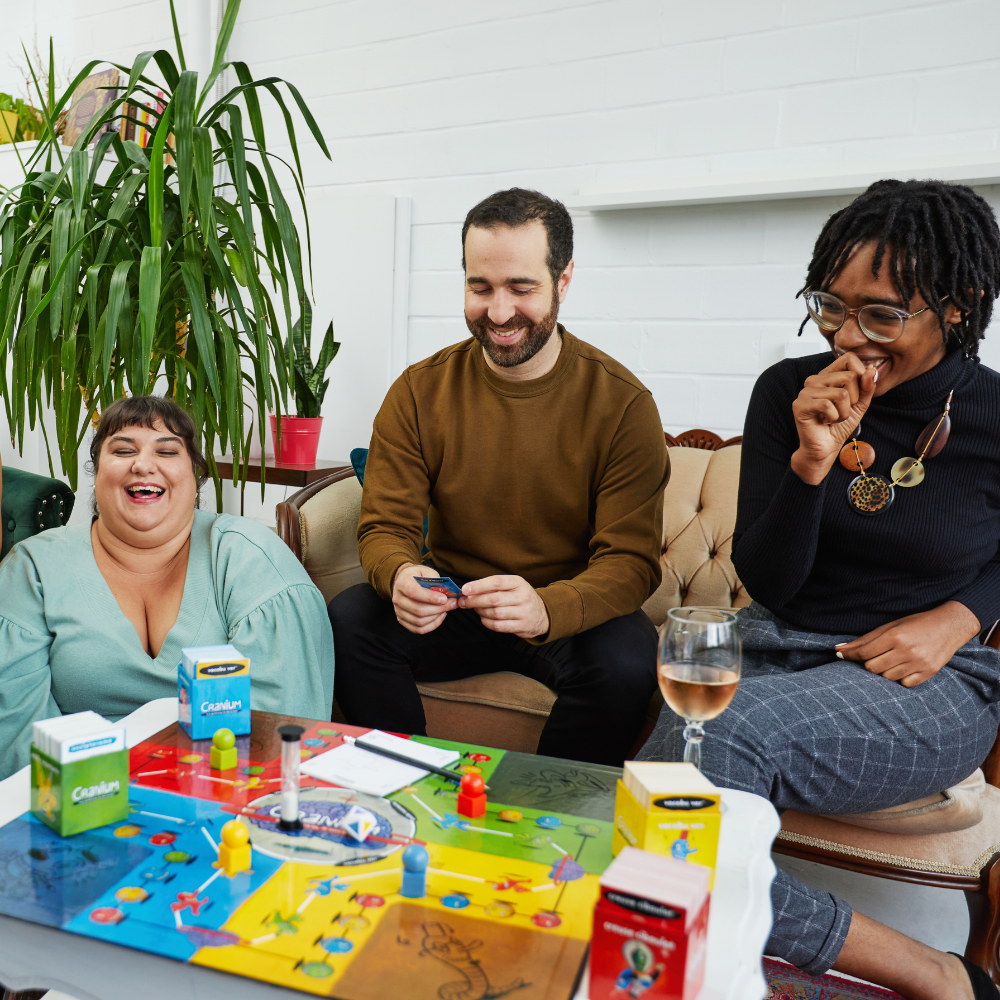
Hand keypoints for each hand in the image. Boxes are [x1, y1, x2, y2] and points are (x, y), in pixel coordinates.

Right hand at [391, 563, 457, 633]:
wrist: (405, 581)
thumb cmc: (417, 576)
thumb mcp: (426, 571)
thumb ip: (435, 580)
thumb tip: (446, 592)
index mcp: (402, 583)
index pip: (414, 592)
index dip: (430, 597)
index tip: (444, 598)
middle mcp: (397, 599)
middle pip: (418, 609)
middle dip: (438, 608)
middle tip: (452, 604)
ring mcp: (399, 611)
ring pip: (419, 621)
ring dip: (436, 617)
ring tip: (446, 609)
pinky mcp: (402, 620)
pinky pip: (418, 629)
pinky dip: (432, 625)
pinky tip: (440, 616)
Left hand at [459, 575, 549, 639]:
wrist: (542, 615)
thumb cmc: (520, 598)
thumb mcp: (512, 586)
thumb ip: (493, 586)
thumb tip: (469, 590)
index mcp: (519, 583)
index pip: (497, 582)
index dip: (479, 586)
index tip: (465, 589)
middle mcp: (523, 596)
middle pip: (494, 599)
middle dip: (475, 601)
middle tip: (463, 602)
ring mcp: (524, 612)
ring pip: (495, 613)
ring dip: (480, 611)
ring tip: (475, 609)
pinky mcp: (522, 626)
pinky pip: (498, 625)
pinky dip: (486, 622)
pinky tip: (483, 618)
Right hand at [790, 353, 876, 484]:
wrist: (825, 448)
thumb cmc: (838, 426)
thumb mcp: (859, 404)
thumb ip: (866, 387)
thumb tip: (871, 371)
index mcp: (827, 376)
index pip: (848, 359)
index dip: (860, 375)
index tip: (856, 394)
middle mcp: (814, 380)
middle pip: (849, 377)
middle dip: (854, 400)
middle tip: (841, 411)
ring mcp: (805, 391)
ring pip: (841, 394)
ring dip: (844, 412)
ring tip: (833, 418)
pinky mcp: (800, 405)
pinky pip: (828, 406)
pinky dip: (834, 418)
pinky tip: (825, 422)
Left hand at [834, 602, 980, 686]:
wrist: (949, 627)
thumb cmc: (915, 624)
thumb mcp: (890, 627)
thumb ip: (865, 640)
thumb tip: (839, 649)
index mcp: (896, 636)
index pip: (864, 652)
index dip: (849, 655)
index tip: (840, 654)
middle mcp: (907, 650)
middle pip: (873, 667)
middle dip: (868, 663)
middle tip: (873, 657)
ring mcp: (919, 663)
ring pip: (887, 677)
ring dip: (884, 671)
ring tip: (891, 660)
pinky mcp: (928, 673)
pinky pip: (904, 684)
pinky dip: (899, 678)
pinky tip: (903, 667)